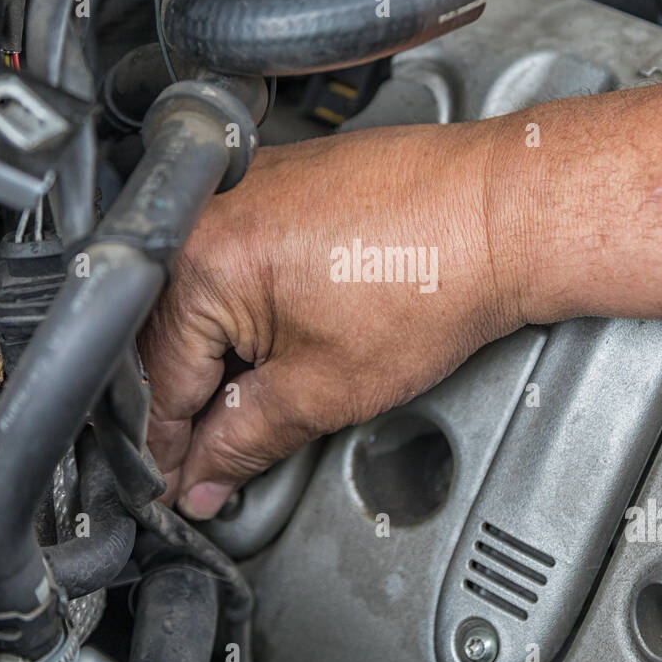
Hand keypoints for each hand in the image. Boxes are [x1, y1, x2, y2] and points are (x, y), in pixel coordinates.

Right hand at [139, 118, 524, 519]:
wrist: (502, 212)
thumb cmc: (434, 275)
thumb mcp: (325, 389)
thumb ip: (245, 440)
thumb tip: (203, 476)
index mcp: (201, 260)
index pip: (159, 383)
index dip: (170, 448)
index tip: (182, 480)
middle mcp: (209, 211)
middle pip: (171, 336)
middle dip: (198, 401)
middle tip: (227, 452)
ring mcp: (244, 190)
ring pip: (201, 298)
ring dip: (226, 354)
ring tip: (278, 390)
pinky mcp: (278, 181)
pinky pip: (234, 258)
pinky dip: (251, 307)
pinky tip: (295, 334)